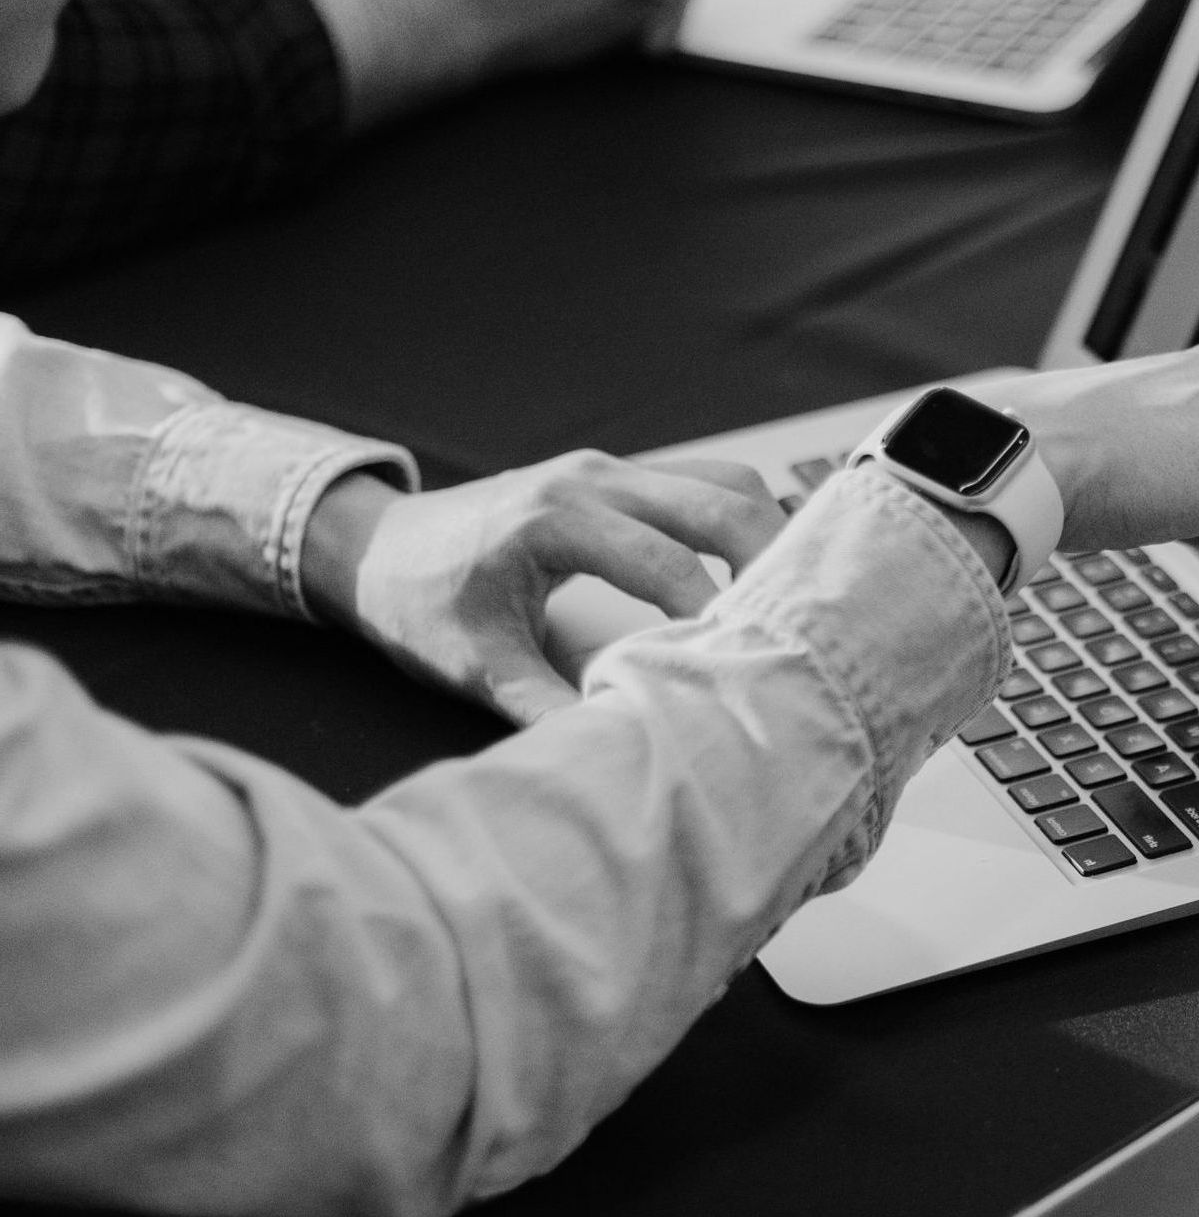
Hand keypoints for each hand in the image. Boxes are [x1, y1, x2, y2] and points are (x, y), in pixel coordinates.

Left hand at [301, 451, 786, 725]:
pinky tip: (756, 571)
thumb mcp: (478, 665)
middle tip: (804, 626)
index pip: (667, 563)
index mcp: (555, 518)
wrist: (376, 547)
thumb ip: (550, 707)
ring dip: (766, 532)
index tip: (754, 666)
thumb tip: (625, 748)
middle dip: (772, 559)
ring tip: (793, 599)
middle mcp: (591, 477)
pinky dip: (740, 519)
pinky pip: (700, 481)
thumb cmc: (420, 603)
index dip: (718, 616)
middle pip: (719, 500)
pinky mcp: (615, 475)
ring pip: (722, 479)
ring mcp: (607, 468)